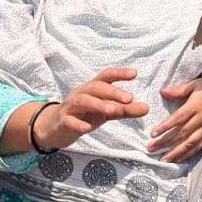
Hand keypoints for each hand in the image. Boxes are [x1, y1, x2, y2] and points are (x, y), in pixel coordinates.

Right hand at [34, 67, 148, 150]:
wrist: (54, 128)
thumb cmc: (84, 115)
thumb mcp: (106, 112)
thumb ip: (125, 110)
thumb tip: (147, 108)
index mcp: (93, 89)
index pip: (106, 76)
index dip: (119, 73)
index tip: (134, 73)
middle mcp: (81, 93)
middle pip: (96, 87)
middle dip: (112, 92)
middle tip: (129, 98)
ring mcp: (70, 107)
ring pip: (82, 100)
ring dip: (97, 104)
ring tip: (111, 110)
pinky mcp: (62, 121)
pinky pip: (69, 120)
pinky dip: (78, 124)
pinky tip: (87, 129)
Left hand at [149, 77, 201, 162]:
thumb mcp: (194, 85)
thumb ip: (178, 90)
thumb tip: (162, 92)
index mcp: (196, 105)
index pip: (178, 118)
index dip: (165, 126)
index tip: (153, 134)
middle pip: (182, 133)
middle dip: (166, 142)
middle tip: (151, 148)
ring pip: (190, 142)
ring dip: (176, 152)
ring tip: (163, 159)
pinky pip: (199, 146)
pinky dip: (189, 154)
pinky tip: (179, 159)